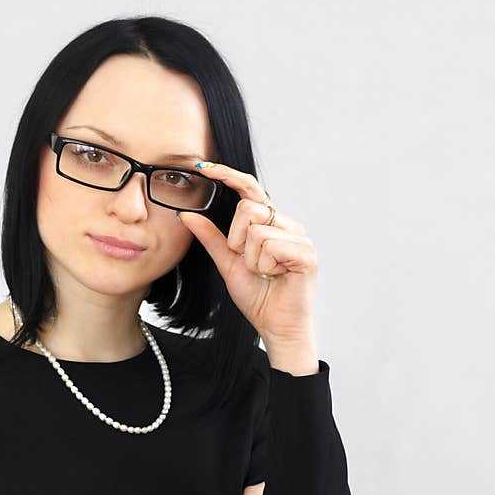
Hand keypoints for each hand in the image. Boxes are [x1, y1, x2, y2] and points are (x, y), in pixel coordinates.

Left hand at [178, 163, 317, 345]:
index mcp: (270, 223)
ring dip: (251, 259)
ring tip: (265, 273)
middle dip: (237, 241)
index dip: (228, 175)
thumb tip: (187, 214)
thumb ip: (211, 238)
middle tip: (251, 264)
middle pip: (248, 209)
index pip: (249, 189)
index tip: (203, 167)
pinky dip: (265, 265)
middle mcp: (288, 225)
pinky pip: (271, 246)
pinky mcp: (306, 254)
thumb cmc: (258, 297)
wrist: (276, 327)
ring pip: (257, 231)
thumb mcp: (227, 263)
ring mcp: (300, 238)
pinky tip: (277, 276)